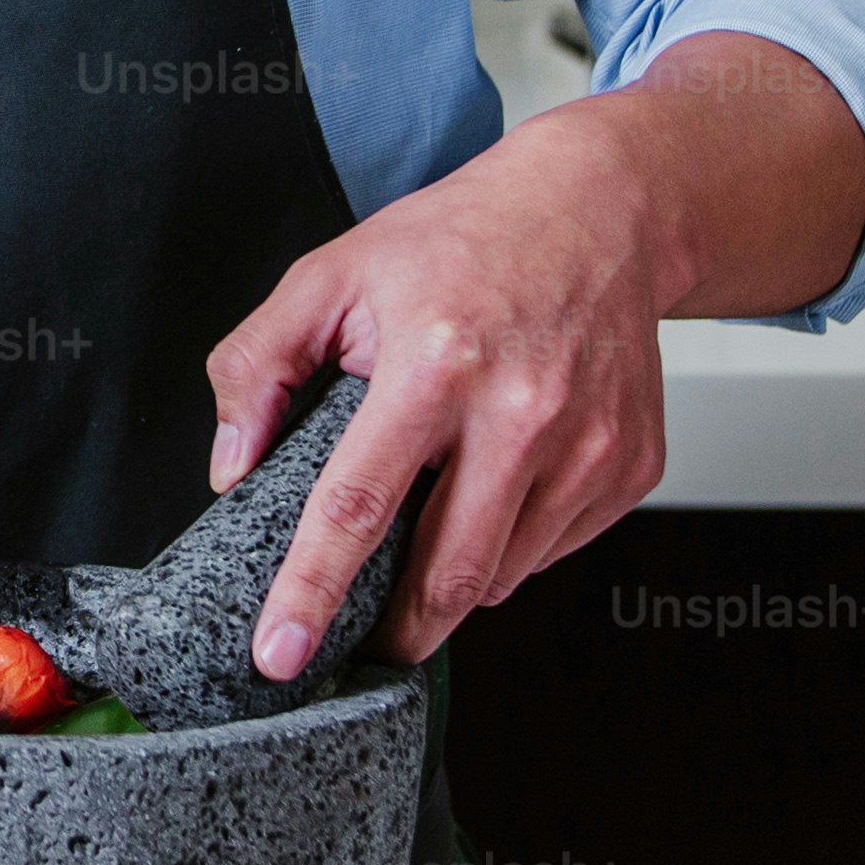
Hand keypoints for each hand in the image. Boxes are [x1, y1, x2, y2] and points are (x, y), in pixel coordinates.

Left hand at [205, 30, 864, 669]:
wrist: (599, 208)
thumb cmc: (461, 239)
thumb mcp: (332, 274)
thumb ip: (258, 365)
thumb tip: (233, 468)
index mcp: (436, 363)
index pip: (357, 506)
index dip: (311, 592)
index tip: (278, 656)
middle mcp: (521, 414)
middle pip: (445, 575)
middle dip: (394, 631)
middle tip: (360, 638)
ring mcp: (587, 446)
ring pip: (501, 575)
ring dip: (453, 580)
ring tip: (434, 515)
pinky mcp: (631, 467)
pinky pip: (551, 550)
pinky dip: (511, 545)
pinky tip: (496, 482)